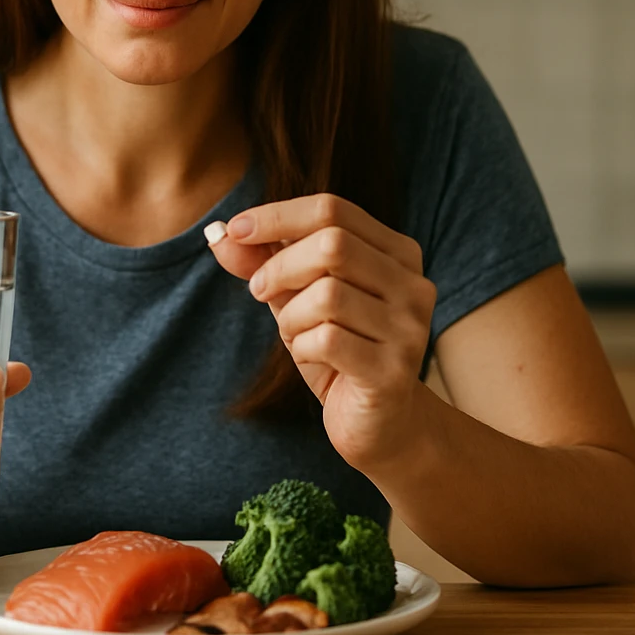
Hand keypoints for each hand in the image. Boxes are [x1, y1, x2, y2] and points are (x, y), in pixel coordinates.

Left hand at [207, 193, 434, 470]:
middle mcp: (413, 284)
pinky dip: (302, 347)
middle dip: (279, 267)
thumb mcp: (297, 298)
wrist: (380, 425)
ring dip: (291, 315)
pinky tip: (310, 358)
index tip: (237, 229)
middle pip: (333, 245)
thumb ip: (264, 263)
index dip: (278, 216)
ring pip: (328, 294)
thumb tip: (220, 234)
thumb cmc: (339, 351)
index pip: (333, 209)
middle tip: (259, 291)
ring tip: (293, 332)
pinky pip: (328, 340)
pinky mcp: (394, 371)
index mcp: (397, 253)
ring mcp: (409, 328)